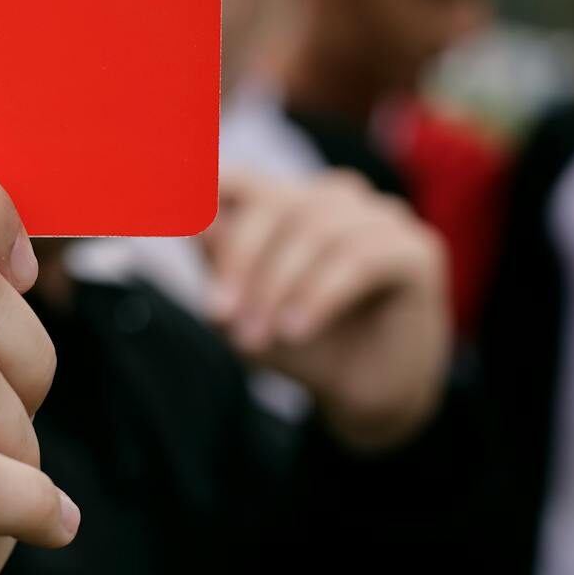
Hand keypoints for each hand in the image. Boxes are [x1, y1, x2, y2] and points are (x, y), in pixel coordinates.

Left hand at [201, 170, 450, 450]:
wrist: (361, 397)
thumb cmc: (298, 345)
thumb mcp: (241, 305)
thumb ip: (216, 258)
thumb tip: (186, 215)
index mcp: (286, 200)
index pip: (236, 177)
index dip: (198, 188)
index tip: (157, 213)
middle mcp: (333, 196)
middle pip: (275, 202)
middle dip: (240, 260)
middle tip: (221, 316)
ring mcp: (380, 216)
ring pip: (317, 230)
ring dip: (279, 287)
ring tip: (259, 338)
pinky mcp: (416, 249)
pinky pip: (360, 258)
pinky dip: (320, 295)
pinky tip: (298, 331)